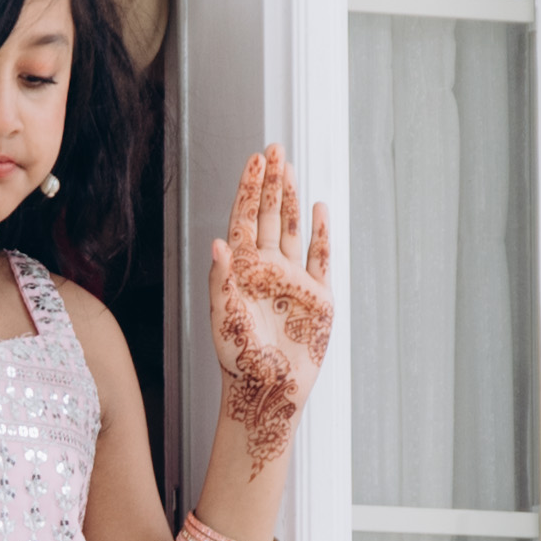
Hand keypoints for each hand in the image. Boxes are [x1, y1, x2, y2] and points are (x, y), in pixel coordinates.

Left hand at [208, 149, 332, 461]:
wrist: (269, 391)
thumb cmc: (239, 360)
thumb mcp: (225, 318)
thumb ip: (222, 280)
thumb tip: (218, 242)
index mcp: (241, 271)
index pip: (244, 220)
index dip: (248, 190)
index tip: (254, 161)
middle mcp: (267, 270)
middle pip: (268, 216)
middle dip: (270, 183)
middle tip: (273, 149)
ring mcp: (293, 281)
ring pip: (292, 229)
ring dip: (291, 200)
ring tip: (289, 168)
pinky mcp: (318, 298)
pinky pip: (321, 258)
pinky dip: (321, 234)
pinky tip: (320, 209)